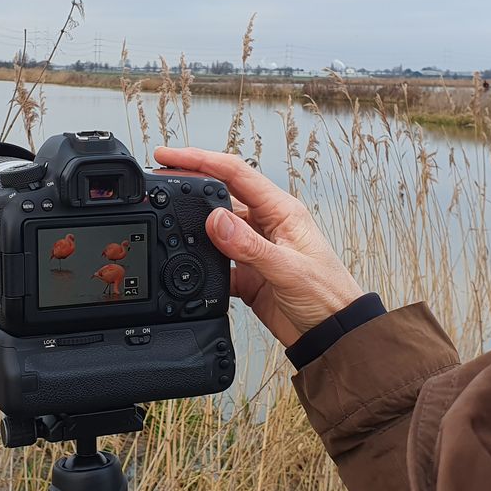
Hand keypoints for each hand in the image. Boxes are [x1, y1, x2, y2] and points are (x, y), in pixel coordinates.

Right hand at [154, 146, 363, 347]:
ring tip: (166, 218)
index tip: (170, 155)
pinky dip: (199, 261)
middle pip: (220, 194)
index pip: (235, 173)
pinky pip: (216, 261)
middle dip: (189, 184)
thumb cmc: (327, 295)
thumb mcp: (288, 268)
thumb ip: (249, 245)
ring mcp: (255, 249)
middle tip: (159, 179)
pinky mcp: (247, 273)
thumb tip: (215, 219)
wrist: (332, 335)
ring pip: (215, 227)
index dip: (200, 160)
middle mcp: (266, 224)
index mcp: (281, 210)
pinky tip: (187, 263)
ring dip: (192, 224)